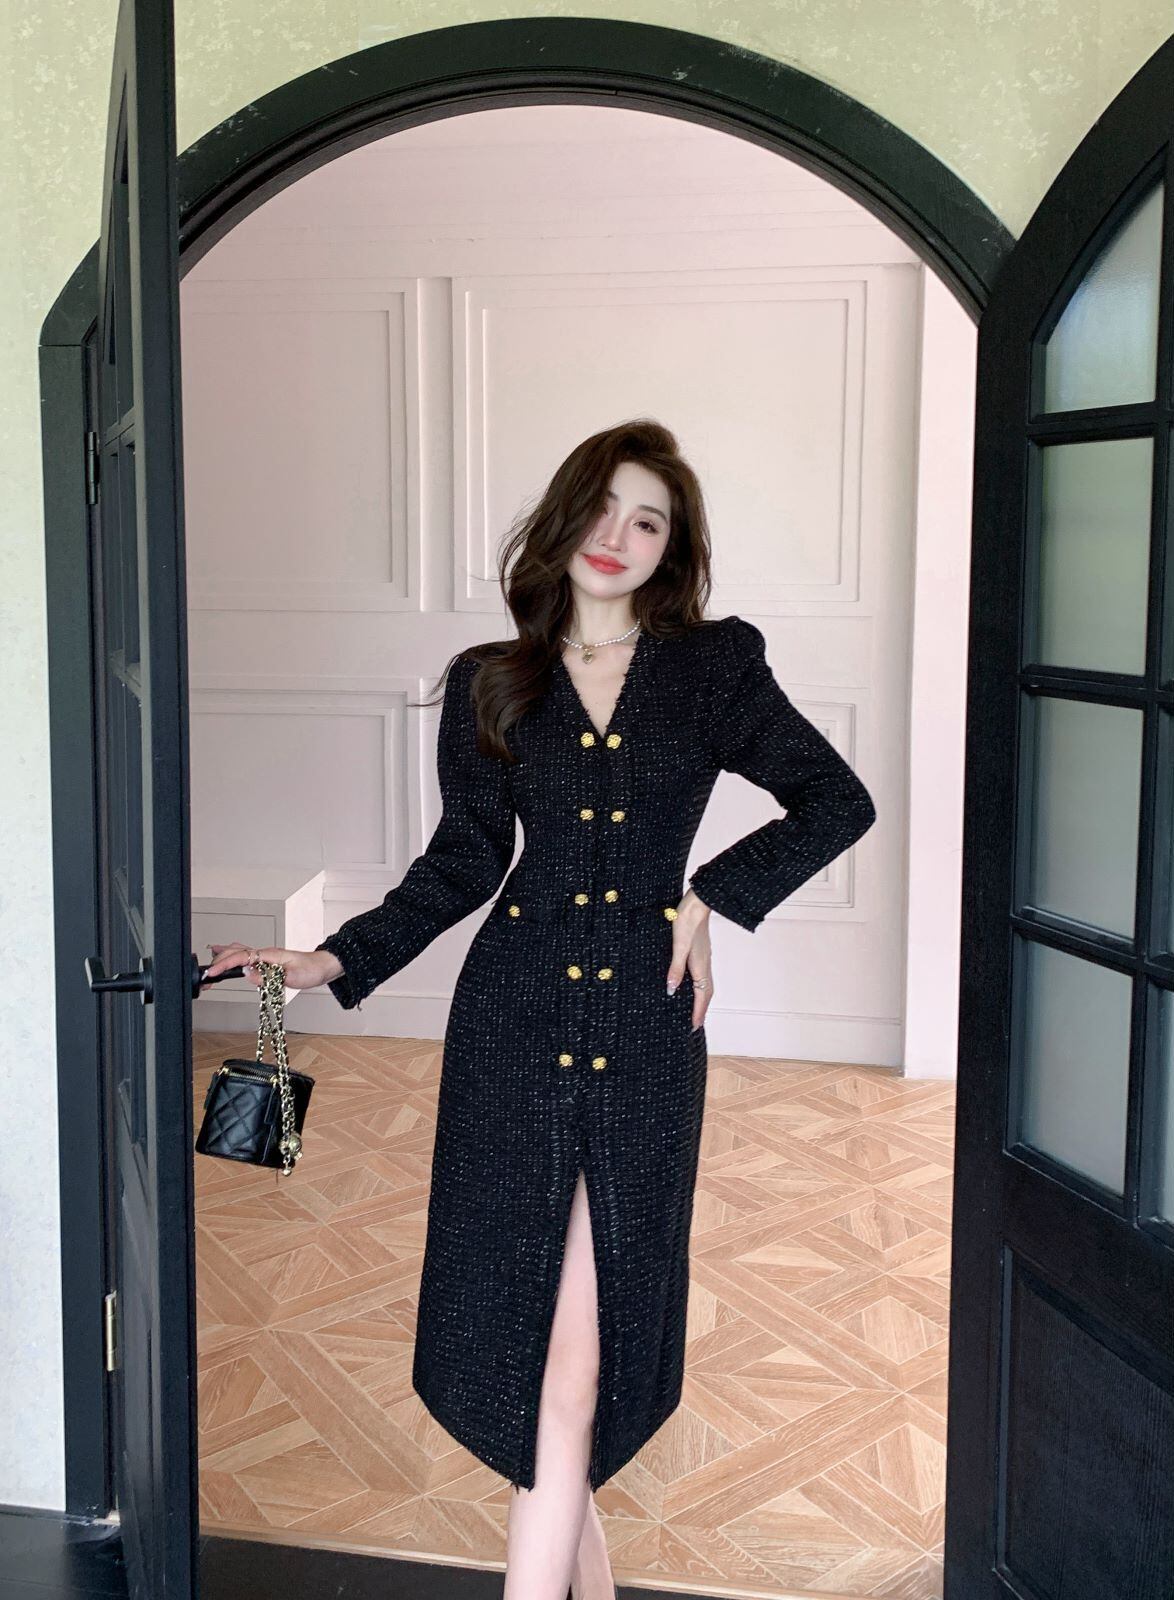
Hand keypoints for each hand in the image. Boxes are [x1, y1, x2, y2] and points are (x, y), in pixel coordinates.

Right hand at [201, 942, 342, 991]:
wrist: (323, 966)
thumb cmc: (311, 970)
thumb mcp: (291, 977)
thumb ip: (268, 976)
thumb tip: (248, 974)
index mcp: (270, 955)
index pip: (241, 957)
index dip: (224, 964)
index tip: (212, 972)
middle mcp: (266, 953)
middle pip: (236, 952)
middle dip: (219, 961)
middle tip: (206, 972)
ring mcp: (267, 956)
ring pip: (240, 952)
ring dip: (224, 956)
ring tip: (210, 961)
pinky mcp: (268, 961)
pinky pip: (247, 956)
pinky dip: (234, 957)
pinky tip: (230, 959)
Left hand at [666, 889, 712, 1030]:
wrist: (697, 903)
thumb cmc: (686, 921)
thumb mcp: (677, 946)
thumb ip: (675, 969)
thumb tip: (672, 990)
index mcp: (700, 965)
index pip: (701, 995)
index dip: (697, 1011)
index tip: (694, 1026)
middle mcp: (705, 964)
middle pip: (707, 992)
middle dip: (702, 1009)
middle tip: (696, 1023)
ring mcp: (705, 957)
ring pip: (706, 984)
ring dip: (702, 999)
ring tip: (696, 1009)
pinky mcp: (702, 951)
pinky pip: (703, 975)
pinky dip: (700, 986)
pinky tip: (693, 984)